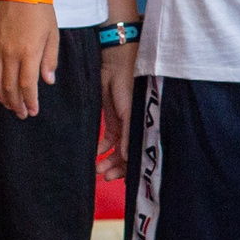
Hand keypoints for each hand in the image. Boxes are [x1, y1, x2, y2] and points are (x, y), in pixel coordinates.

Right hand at [0, 0, 60, 117]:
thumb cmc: (41, 12)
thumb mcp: (53, 36)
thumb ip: (49, 60)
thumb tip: (48, 81)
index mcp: (29, 53)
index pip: (27, 86)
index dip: (29, 101)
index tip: (32, 111)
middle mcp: (10, 53)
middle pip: (10, 87)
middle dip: (16, 104)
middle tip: (21, 113)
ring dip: (1, 95)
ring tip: (8, 104)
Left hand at [97, 42, 135, 180]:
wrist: (118, 61)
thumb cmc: (130, 83)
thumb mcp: (130, 110)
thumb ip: (129, 134)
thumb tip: (129, 158)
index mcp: (144, 126)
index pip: (140, 153)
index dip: (131, 168)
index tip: (120, 178)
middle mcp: (136, 129)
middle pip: (128, 156)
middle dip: (117, 168)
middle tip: (104, 176)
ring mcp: (124, 126)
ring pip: (116, 151)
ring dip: (107, 161)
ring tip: (96, 168)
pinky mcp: (112, 120)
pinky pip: (107, 140)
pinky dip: (101, 148)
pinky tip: (95, 153)